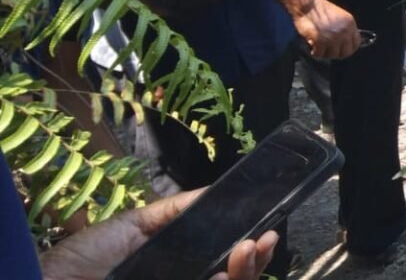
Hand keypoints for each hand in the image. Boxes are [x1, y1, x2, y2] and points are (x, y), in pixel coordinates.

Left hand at [39, 189, 279, 279]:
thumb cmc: (83, 259)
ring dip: (246, 273)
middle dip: (256, 261)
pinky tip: (222, 275)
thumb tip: (215, 191)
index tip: (265, 230)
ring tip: (247, 250)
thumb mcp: (133, 225)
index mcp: (182, 268)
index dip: (250, 252)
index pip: (227, 266)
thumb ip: (175, 211)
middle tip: (261, 239)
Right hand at [295, 0, 360, 59]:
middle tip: (328, 50)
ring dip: (325, 53)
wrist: (307, 4)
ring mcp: (333, 37)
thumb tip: (346, 44)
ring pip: (332, 55)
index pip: (356, 44)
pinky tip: (313, 46)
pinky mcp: (321, 41)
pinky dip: (315, 52)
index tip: (341, 49)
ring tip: (319, 46)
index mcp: (350, 25)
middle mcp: (344, 32)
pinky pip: (320, 54)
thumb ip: (345, 30)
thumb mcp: (340, 17)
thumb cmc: (320, 9)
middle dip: (336, 53)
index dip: (348, 49)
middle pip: (345, 53)